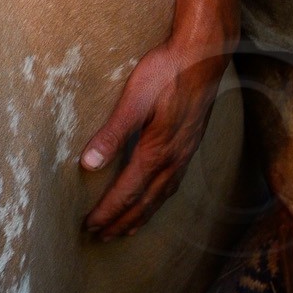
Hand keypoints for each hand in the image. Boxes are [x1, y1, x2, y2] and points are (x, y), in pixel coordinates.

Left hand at [80, 37, 230, 239]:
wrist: (204, 56)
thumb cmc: (166, 72)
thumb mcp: (134, 100)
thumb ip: (112, 133)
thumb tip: (88, 163)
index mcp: (157, 151)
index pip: (127, 191)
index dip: (108, 211)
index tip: (90, 226)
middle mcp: (174, 159)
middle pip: (145, 202)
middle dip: (121, 221)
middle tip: (100, 237)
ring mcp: (185, 154)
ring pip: (161, 196)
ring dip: (141, 215)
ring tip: (124, 229)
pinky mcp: (190, 145)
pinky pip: (173, 184)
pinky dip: (159, 200)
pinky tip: (154, 197)